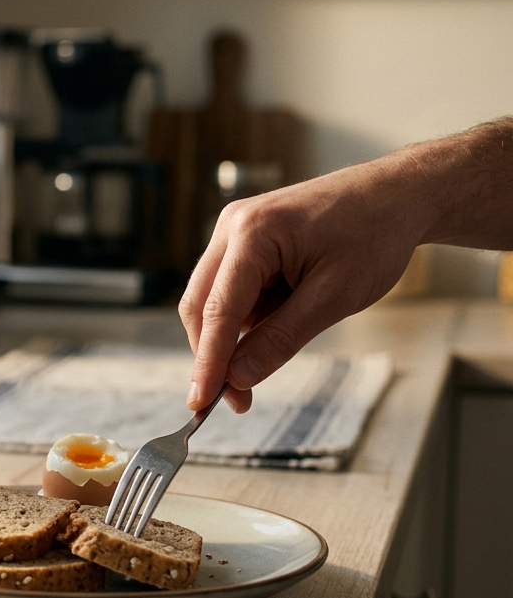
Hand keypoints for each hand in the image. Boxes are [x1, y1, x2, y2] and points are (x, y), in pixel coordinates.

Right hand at [179, 160, 427, 413]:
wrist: (397, 195)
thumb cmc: (374, 236)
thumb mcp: (335, 297)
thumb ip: (281, 339)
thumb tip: (238, 378)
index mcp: (253, 233)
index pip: (217, 310)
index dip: (207, 362)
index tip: (199, 403)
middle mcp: (232, 226)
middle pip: (200, 306)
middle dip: (215, 354)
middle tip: (237, 400)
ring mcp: (235, 230)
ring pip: (213, 300)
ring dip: (236, 333)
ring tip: (293, 331)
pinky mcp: (245, 240)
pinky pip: (233, 289)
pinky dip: (250, 315)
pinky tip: (287, 312)